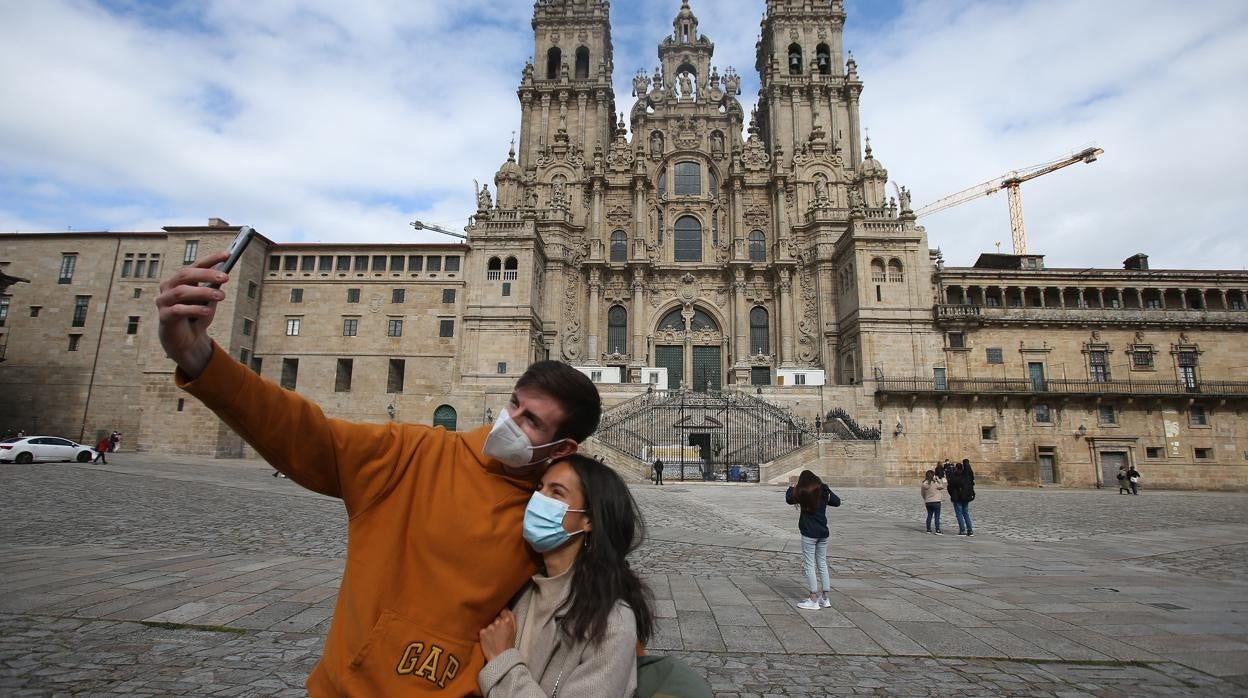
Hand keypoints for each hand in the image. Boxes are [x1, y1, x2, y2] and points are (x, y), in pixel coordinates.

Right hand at [155, 251, 229, 378]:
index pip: (195, 265)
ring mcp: (164, 301)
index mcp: (180, 280)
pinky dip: (194, 309)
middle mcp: (169, 287)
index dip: (210, 259)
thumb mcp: (208, 300)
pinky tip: (207, 311)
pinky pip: (178, 310)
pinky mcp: (164, 316)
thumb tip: (223, 273)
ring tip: (221, 296)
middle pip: (185, 274)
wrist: (186, 340)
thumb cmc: (197, 316)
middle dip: (206, 274)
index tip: (227, 254)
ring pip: (182, 291)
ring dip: (203, 292)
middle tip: (226, 277)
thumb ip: (213, 287)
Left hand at [479, 609, 515, 660]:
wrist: (501, 659)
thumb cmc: (509, 646)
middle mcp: (499, 622)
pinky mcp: (482, 632)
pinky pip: (483, 630)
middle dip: (496, 623)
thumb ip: (512, 619)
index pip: (503, 610)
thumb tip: (507, 609)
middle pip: (495, 618)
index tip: (502, 619)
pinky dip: (485, 635)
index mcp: (508, 621)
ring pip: (489, 625)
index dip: (502, 615)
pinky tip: (489, 641)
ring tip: (494, 639)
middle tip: (498, 633)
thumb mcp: (515, 631)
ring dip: (490, 630)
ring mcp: (490, 627)